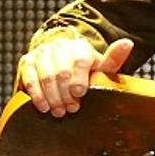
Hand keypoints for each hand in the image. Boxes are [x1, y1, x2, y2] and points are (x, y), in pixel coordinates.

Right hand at [18, 36, 132, 117]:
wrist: (63, 59)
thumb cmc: (86, 68)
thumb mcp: (102, 65)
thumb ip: (114, 58)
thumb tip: (127, 44)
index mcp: (80, 46)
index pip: (80, 61)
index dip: (79, 79)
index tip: (80, 94)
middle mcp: (59, 46)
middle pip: (61, 72)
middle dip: (66, 94)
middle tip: (71, 109)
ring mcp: (42, 53)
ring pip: (45, 76)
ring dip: (52, 97)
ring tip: (59, 111)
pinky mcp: (27, 62)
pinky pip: (29, 78)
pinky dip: (36, 95)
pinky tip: (43, 107)